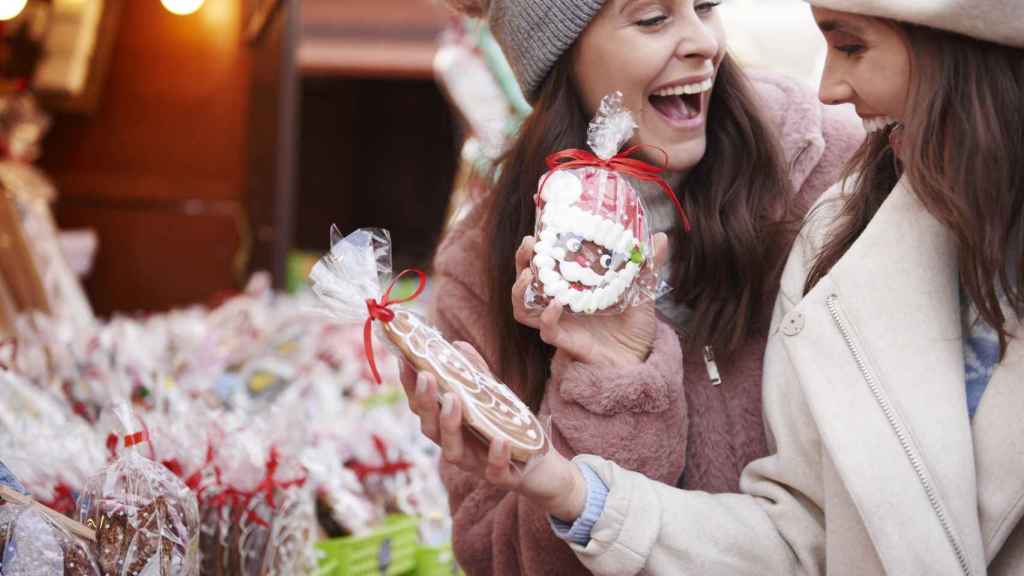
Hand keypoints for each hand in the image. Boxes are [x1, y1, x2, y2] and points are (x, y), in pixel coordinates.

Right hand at [399, 342, 587, 521]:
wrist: (541, 467)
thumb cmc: (509, 430)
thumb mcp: (493, 398)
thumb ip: (475, 374)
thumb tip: (457, 344)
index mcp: (450, 427)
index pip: (422, 407)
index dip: (410, 387)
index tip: (404, 360)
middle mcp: (457, 446)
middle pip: (430, 428)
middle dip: (425, 403)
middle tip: (425, 376)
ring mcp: (476, 464)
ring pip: (453, 451)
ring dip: (450, 425)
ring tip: (453, 399)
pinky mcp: (501, 476)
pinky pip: (494, 470)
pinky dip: (495, 456)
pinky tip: (499, 439)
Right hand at [511, 233, 668, 367]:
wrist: (639, 358)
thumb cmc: (635, 326)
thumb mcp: (642, 291)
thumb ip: (647, 267)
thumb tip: (662, 237)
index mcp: (572, 287)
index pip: (544, 264)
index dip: (536, 248)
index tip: (541, 230)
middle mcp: (560, 303)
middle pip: (526, 281)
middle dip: (522, 261)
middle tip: (530, 245)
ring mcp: (560, 322)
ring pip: (523, 309)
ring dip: (520, 291)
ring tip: (529, 275)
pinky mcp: (565, 341)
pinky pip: (545, 330)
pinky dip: (547, 316)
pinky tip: (556, 305)